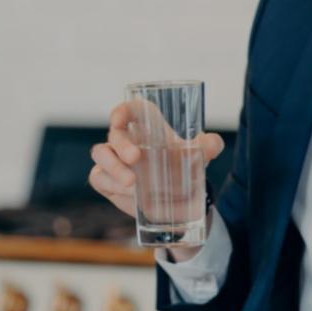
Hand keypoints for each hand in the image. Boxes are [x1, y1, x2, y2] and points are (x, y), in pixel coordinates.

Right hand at [88, 102, 224, 260]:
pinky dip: (111, 184)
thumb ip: (209, 147)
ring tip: (132, 184)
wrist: (177, 200)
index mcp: (147, 127)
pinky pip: (99, 177)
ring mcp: (114, 159)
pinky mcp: (106, 179)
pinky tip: (128, 194)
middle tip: (135, 158)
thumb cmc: (182, 168)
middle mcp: (127, 139)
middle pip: (115, 133)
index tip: (118, 119)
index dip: (123, 110)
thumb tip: (212, 143)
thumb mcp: (198, 157)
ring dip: (113, 167)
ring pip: (101, 154)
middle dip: (122, 144)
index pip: (132, 110)